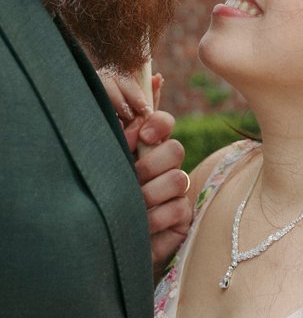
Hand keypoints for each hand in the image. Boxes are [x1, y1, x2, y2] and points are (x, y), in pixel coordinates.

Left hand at [98, 69, 191, 278]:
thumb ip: (126, 118)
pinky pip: (180, 210)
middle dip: (149, 165)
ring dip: (150, 195)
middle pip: (175, 149)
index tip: (142, 135)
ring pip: (179, 180)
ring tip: (132, 206)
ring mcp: (179, 191)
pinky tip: (142, 225)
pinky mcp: (183, 219)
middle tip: (132, 179)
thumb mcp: (110, 155)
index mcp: (149, 146)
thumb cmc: (106, 195)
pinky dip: (157, 219)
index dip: (157, 125)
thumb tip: (153, 75)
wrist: (105, 242)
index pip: (164, 122)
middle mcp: (168, 165)